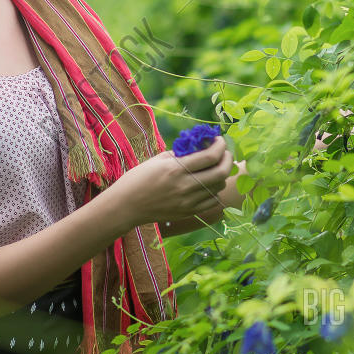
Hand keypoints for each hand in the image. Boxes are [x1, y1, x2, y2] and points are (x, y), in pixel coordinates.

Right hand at [115, 136, 232, 226]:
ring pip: (219, 187)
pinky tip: (208, 184)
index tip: (219, 140)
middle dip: (228, 159)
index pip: (210, 156)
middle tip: (224, 153)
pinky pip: (212, 201)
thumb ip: (181, 153)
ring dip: (221, 175)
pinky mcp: (188, 212)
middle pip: (221, 172)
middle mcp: (185, 186)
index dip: (220, 146)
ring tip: (214, 168)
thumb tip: (202, 146)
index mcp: (176, 169)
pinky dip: (215, 190)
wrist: (126, 206)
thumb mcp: (158, 160)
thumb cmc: (138, 178)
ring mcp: (188, 201)